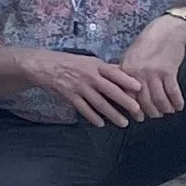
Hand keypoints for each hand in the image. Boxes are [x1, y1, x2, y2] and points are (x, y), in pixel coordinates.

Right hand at [23, 48, 150, 125]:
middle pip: (110, 90)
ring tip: (123, 123)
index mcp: (96, 65)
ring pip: (99, 103)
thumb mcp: (90, 60)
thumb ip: (106, 68)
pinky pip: (84, 109)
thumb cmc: (70, 62)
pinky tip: (101, 124)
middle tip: (137, 111)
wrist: (45, 66)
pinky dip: (93, 117)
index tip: (140, 88)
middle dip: (125, 101)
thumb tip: (126, 74)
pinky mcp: (70, 96)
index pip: (115, 73)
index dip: (128, 81)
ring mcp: (79, 87)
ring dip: (112, 114)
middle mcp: (89, 76)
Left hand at [115, 16, 185, 117]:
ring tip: (168, 111)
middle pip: (144, 102)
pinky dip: (177, 102)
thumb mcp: (130, 57)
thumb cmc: (147, 44)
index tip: (139, 117)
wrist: (166, 31)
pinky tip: (179, 106)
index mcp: (126, 70)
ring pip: (159, 100)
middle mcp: (138, 73)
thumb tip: (123, 94)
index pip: (128, 96)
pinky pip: (173, 93)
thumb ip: (126, 74)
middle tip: (156, 115)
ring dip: (165, 109)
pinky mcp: (169, 71)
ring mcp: (154, 73)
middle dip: (152, 112)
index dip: (134, 110)